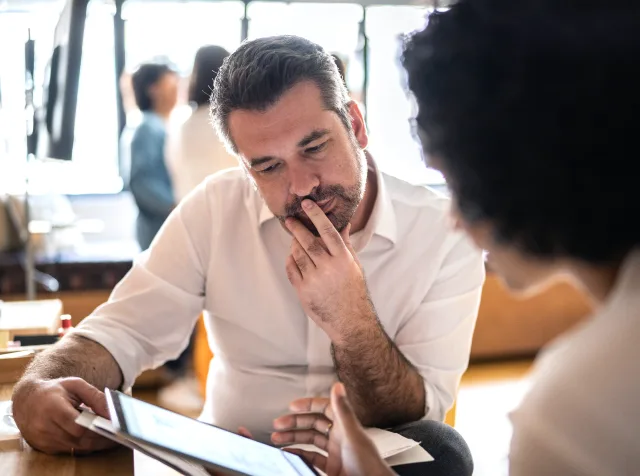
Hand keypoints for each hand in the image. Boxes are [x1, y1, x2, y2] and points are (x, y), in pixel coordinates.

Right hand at [12, 377, 116, 454]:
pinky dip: (84, 445)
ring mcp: (43, 439)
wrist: (27, 400)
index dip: (96, 426)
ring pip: (75, 447)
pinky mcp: (44, 447)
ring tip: (112, 437)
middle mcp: (44, 426)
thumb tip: (111, 412)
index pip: (77, 424)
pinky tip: (96, 439)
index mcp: (52, 407)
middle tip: (119, 434)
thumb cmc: (54, 390)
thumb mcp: (75, 385)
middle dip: (100, 437)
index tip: (113, 425)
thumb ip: (95, 397)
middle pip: (78, 438)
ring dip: (95, 443)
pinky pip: (69, 450)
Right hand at [273, 383, 392, 475]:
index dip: (308, 405)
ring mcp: (335, 453)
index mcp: (345, 426)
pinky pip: (312, 458)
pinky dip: (299, 455)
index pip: (324, 408)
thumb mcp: (352, 435)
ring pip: (310, 441)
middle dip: (295, 423)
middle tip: (278, 424)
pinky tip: (289, 454)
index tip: (292, 405)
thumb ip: (343, 410)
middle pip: (313, 424)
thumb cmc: (368, 464)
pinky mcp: (332, 468)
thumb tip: (338, 386)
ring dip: (293, 439)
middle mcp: (339, 437)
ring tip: (277, 439)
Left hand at [285, 199, 376, 343]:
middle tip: (290, 220)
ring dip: (294, 244)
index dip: (316, 215)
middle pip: (308, 241)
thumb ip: (345, 244)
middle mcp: (328, 267)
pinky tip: (292, 257)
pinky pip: (291, 270)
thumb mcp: (354, 266)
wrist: (349, 321)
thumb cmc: (353, 291)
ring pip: (298, 254)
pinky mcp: (303, 291)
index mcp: (343, 259)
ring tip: (294, 239)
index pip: (328, 231)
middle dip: (298, 228)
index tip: (307, 204)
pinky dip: (290, 260)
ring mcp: (314, 280)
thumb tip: (344, 223)